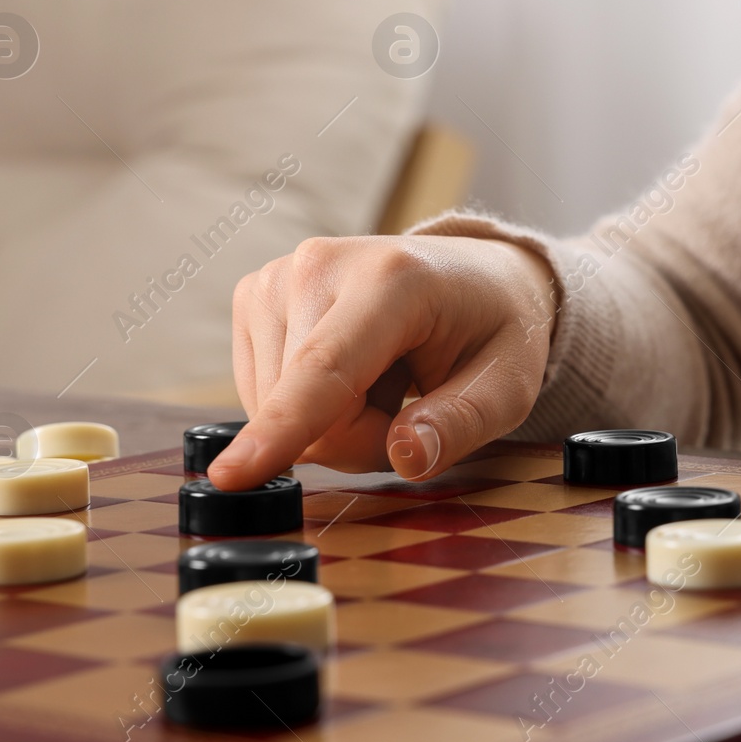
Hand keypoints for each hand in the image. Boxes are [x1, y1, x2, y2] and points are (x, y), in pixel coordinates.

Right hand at [209, 235, 555, 489]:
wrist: (476, 276)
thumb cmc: (494, 329)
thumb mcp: (510, 385)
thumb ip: (462, 423)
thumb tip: (405, 456)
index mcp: (392, 280)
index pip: (327, 369)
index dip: (283, 427)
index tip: (230, 475)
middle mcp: (321, 266)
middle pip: (305, 407)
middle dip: (356, 439)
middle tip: (411, 408)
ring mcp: (279, 276)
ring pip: (275, 406)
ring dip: (331, 424)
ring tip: (384, 384)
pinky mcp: (255, 295)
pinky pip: (261, 393)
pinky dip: (306, 406)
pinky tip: (350, 374)